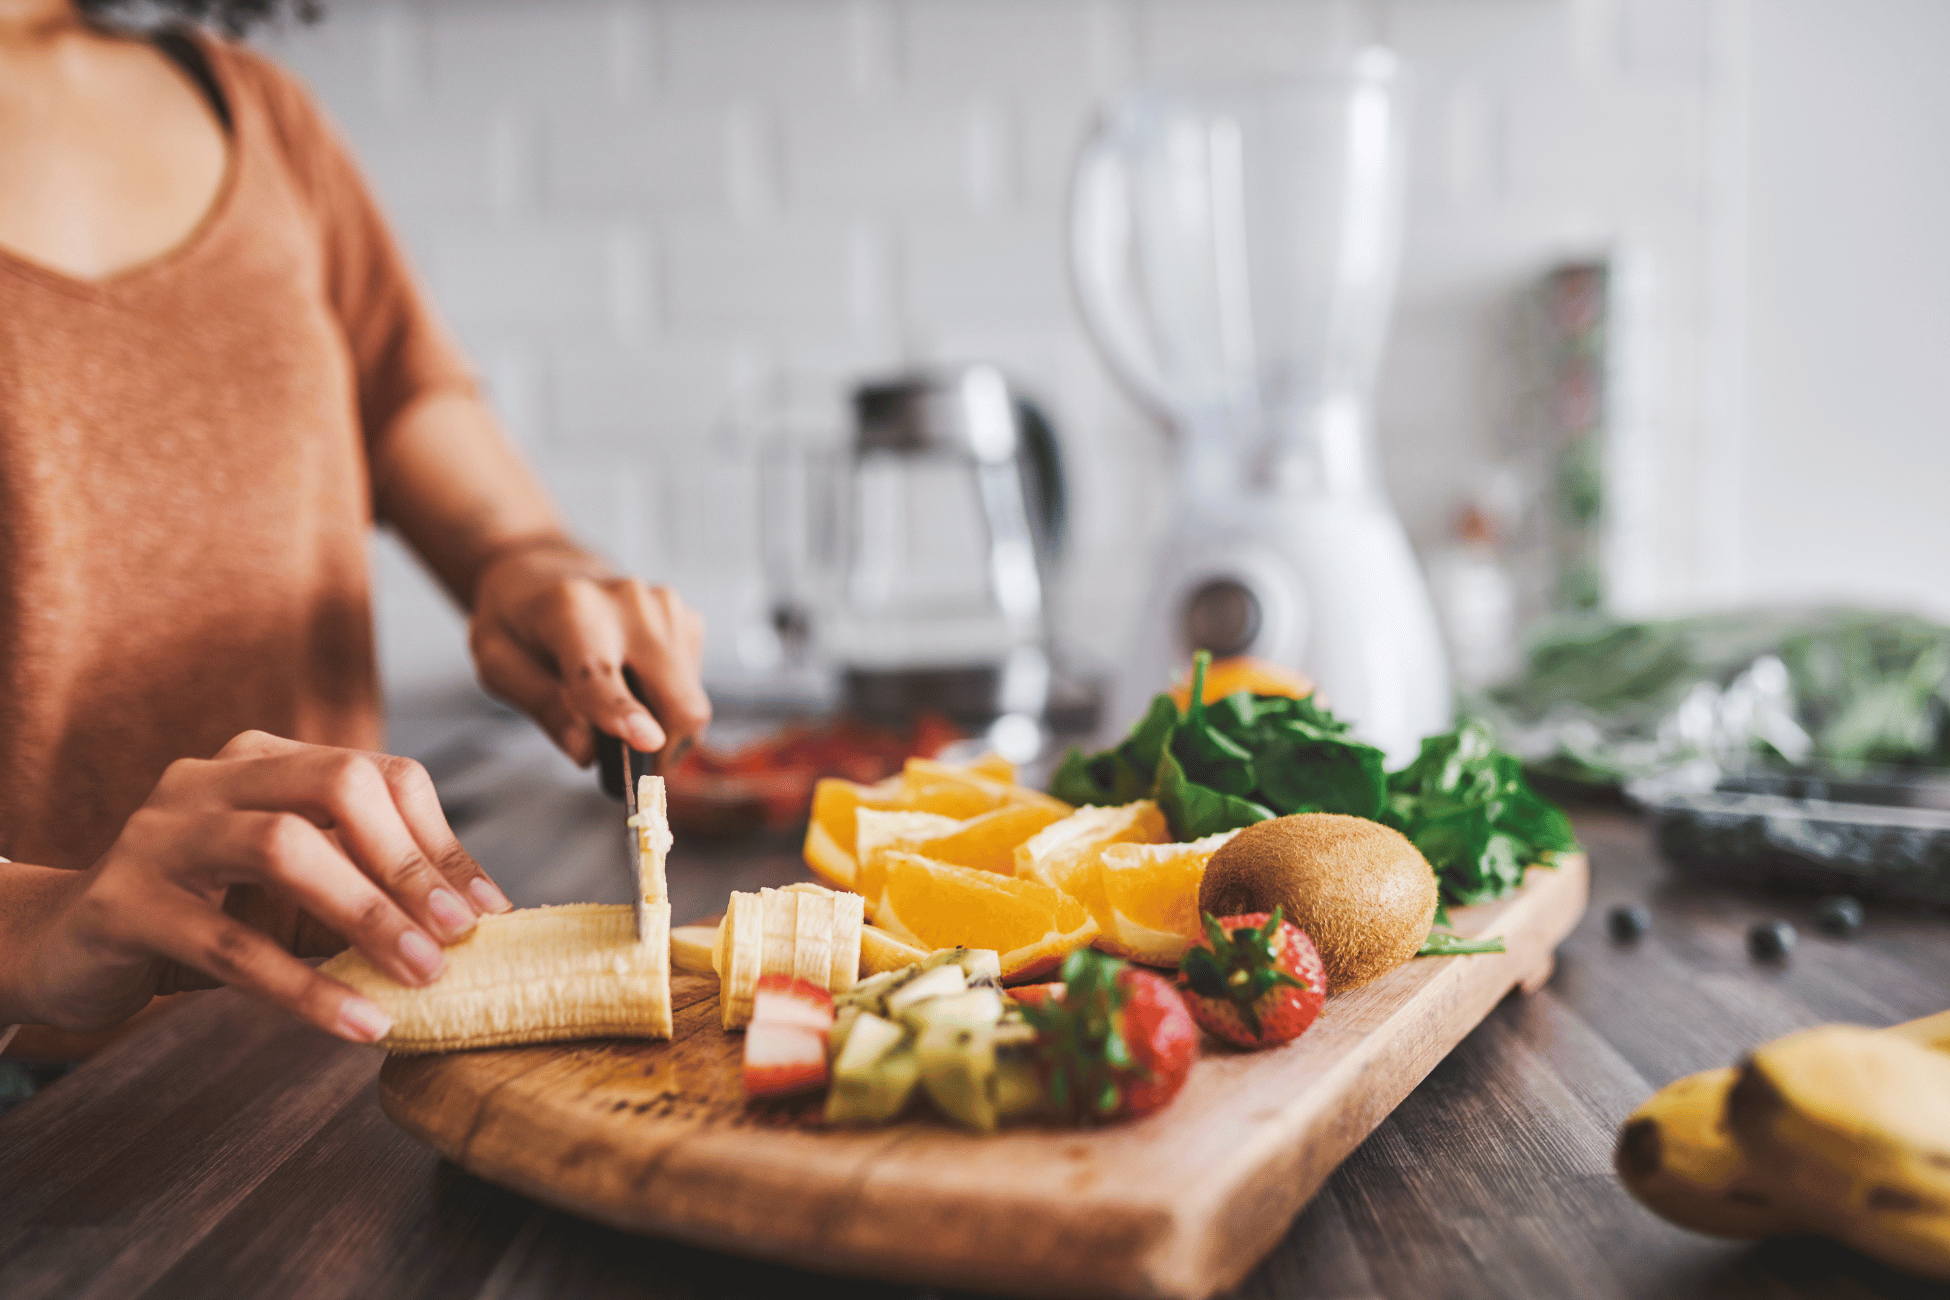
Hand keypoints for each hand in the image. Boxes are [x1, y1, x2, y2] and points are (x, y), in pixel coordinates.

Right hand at [12, 732, 511, 1042]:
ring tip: (423, 975)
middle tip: (460, 937)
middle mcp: (212, 779)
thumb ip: (362, 886)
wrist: (61, 948)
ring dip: (366, 915)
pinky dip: (303, 987)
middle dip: (410, 864)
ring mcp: (162, 834)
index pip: (379, 774)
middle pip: (338, 786)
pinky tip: (356, 1022)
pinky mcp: (124, 903)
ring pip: (283, 849)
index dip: (442, 841)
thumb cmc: (200, 914)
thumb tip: (472, 922)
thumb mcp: (290, 891)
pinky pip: (228, 943)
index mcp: (264, 758)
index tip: (487, 910)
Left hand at [467, 538, 711, 765]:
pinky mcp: (688, 619)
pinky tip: (635, 685)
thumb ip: (542, 705)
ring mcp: (667, 609)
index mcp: (569, 610)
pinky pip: (692, 687)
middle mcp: (629, 603)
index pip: (599, 674)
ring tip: (620, 715)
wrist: (549, 571)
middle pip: (675, 698)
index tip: (647, 742)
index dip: (623, 711)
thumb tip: (586, 752)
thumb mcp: (499, 663)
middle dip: (665, 749)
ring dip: (663, 726)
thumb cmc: (518, 623)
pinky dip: (668, 702)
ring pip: (690, 701)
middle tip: (636, 779)